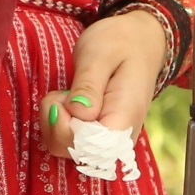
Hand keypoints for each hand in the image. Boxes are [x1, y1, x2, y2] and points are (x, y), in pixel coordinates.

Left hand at [41, 8, 169, 159]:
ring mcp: (109, 140)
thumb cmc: (120, 42)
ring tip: (67, 94)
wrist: (140, 41)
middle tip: (63, 92)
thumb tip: (78, 113)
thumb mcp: (99, 54)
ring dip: (54, 122)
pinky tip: (68, 103)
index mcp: (124, 118)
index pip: (88, 146)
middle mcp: (119, 138)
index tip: (63, 99)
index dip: (65, 128)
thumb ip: (88, 84)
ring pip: (66, 150)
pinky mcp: (98, 138)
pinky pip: (69, 143)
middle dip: (54, 123)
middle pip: (73, 152)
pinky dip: (58, 124)